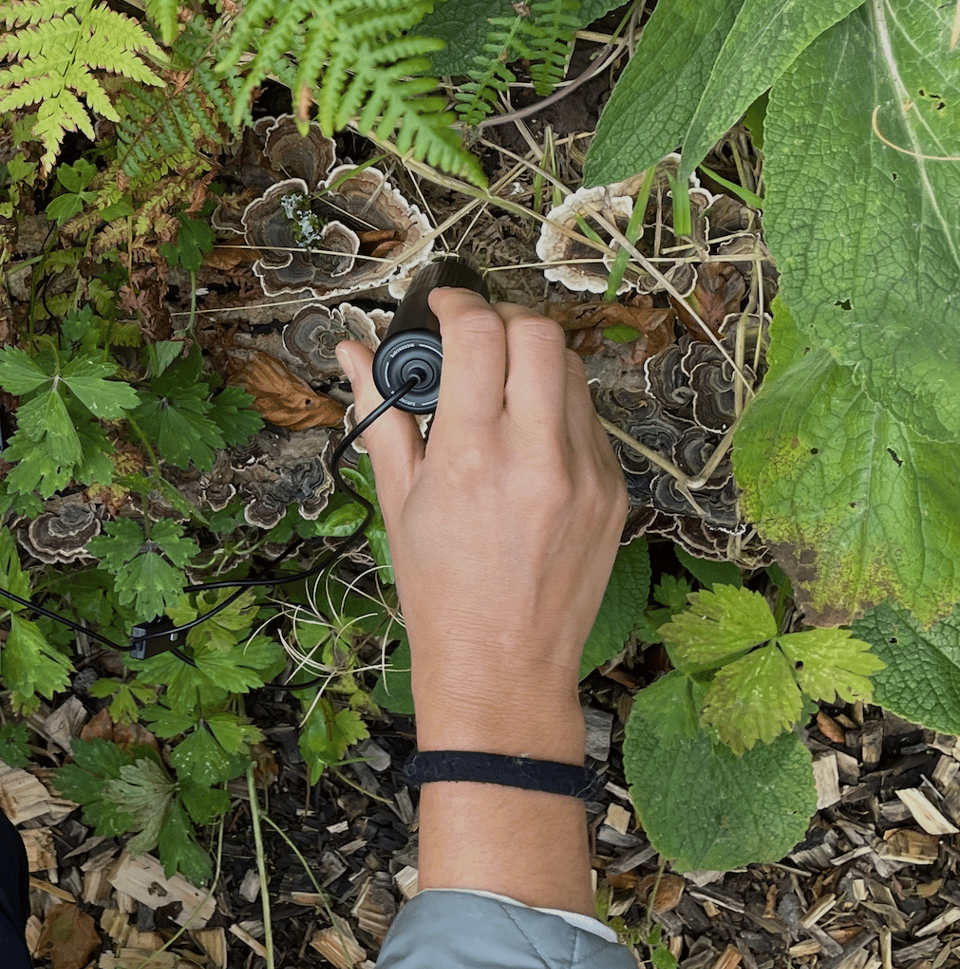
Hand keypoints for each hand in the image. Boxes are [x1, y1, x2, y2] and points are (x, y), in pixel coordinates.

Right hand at [335, 289, 626, 760]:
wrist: (502, 666)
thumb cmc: (439, 591)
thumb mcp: (397, 499)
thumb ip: (381, 413)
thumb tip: (354, 352)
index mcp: (471, 455)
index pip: (479, 333)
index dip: (456, 302)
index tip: (441, 304)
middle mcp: (537, 455)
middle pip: (539, 332)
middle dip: (501, 320)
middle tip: (473, 339)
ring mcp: (586, 472)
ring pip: (573, 369)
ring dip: (533, 360)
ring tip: (499, 389)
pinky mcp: (615, 491)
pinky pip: (590, 419)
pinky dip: (557, 408)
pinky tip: (527, 439)